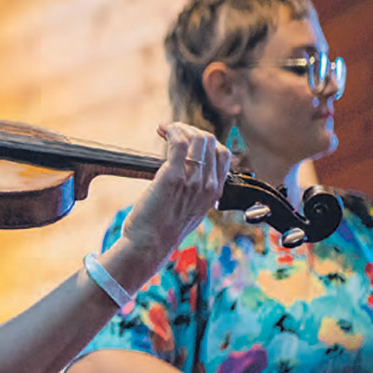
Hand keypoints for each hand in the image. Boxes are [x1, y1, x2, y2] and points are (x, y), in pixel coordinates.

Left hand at [118, 123, 231, 262]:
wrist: (149, 245)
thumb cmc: (161, 230)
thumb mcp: (190, 212)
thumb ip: (196, 194)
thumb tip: (190, 177)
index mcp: (214, 193)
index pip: (222, 154)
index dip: (205, 141)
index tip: (186, 140)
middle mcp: (207, 185)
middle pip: (211, 141)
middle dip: (190, 130)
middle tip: (171, 132)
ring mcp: (192, 180)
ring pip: (198, 138)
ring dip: (180, 127)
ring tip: (165, 130)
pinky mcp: (172, 176)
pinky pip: (179, 142)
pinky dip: (172, 130)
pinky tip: (162, 130)